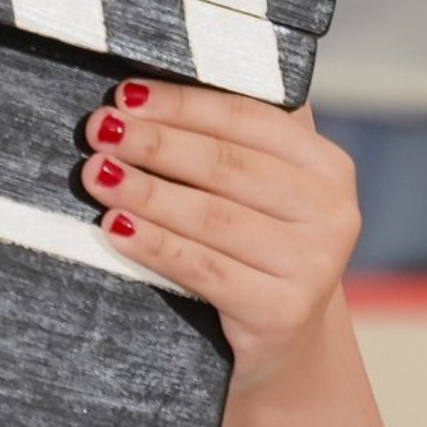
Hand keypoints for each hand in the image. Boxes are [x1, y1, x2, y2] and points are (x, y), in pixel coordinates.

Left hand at [78, 79, 360, 391]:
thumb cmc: (248, 243)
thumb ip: (225, 137)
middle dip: (154, 144)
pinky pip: (203, 268)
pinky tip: (113, 228)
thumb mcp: (253, 189)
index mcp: (326, 165)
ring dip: (145, 192)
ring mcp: (314, 266)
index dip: (180, 105)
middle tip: (97, 129)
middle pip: (225, 166)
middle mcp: (333, 213)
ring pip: (210, 217)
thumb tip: (146, 84)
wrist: (279, 342)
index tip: (123, 94)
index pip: (245, 119)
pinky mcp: (283, 313)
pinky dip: (153, 245)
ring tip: (94, 173)